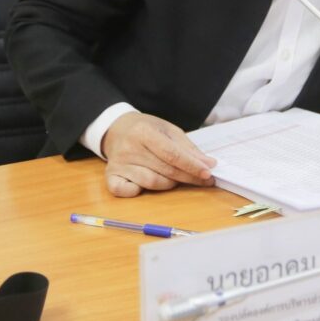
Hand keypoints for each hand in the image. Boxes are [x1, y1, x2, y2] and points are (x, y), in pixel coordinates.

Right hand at [101, 112, 216, 196]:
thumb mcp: (168, 130)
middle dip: (188, 177)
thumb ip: (188, 148)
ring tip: (177, 178)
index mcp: (144, 132)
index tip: (208, 172)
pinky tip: (145, 186)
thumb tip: (208, 164)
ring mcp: (118, 163)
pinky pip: (125, 191)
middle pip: (164, 169)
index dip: (191, 165)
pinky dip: (138, 192)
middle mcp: (129, 148)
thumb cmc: (147, 129)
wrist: (117, 128)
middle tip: (204, 179)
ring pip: (150, 182)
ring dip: (169, 184)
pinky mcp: (110, 175)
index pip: (172, 154)